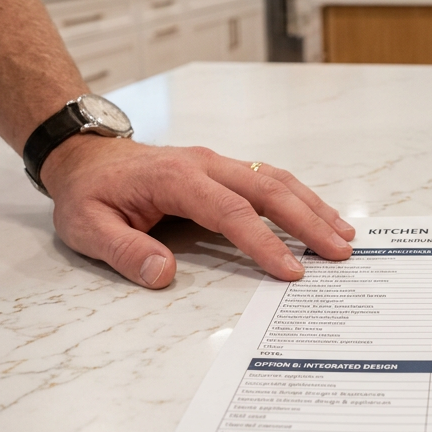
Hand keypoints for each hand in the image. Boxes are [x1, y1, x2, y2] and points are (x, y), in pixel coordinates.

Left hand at [40, 135, 354, 288]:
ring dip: (313, 206)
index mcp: (178, 179)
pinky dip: (301, 197)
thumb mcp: (88, 227)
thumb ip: (126, 252)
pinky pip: (270, 179)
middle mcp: (207, 164)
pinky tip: (319, 214)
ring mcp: (219, 163)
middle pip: (269, 190)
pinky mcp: (226, 169)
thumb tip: (164, 275)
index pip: (232, 212)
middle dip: (308, 221)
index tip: (291, 270)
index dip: (265, 242)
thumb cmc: (90, 194)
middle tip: (340, 251)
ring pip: (277, 179)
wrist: (87, 156)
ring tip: (344, 234)